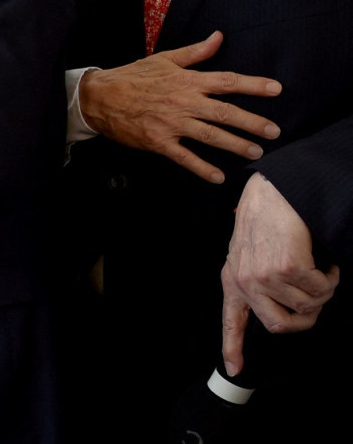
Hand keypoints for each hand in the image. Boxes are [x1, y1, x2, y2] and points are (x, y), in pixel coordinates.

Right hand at [79, 31, 280, 182]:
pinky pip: (184, 157)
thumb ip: (195, 52)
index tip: (276, 89)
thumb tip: (219, 37)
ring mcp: (171, 123)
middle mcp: (183, 102)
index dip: (253, 85)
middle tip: (274, 131)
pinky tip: (218, 177)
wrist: (100, 96)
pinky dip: (202, 168)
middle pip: (225, 112)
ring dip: (235, 145)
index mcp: (186, 80)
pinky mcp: (158, 141)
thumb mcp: (164, 59)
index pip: (226, 81)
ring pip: (210, 135)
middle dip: (252, 122)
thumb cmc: (133, 76)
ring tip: (256, 152)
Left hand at [221, 173, 338, 375]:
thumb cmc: (265, 221)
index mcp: (234, 279)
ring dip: (321, 292)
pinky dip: (330, 279)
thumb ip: (254, 280)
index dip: (233, 347)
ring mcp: (265, 276)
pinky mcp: (288, 268)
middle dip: (304, 319)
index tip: (234, 369)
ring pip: (306, 307)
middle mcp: (246, 281)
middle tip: (315, 299)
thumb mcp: (247, 253)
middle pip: (279, 325)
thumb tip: (275, 307)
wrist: (273, 192)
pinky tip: (324, 264)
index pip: (232, 320)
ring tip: (319, 271)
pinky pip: (320, 290)